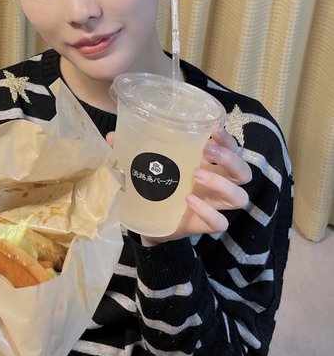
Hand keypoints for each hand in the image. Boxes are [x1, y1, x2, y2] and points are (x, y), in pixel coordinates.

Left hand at [142, 125, 250, 243]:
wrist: (150, 223)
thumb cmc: (156, 186)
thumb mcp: (146, 165)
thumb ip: (131, 150)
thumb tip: (112, 135)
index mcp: (210, 165)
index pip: (232, 149)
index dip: (228, 139)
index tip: (213, 129)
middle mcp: (218, 184)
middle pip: (243, 172)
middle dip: (230, 159)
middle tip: (207, 150)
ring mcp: (215, 206)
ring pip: (240, 197)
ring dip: (222, 183)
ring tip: (196, 174)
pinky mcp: (206, 226)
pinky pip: (220, 223)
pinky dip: (209, 212)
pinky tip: (189, 200)